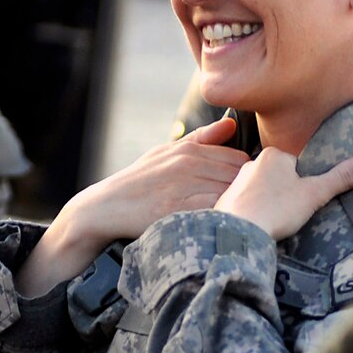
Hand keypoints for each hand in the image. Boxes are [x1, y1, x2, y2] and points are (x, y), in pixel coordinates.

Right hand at [19, 118, 245, 295]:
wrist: (104, 209)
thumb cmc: (138, 182)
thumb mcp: (165, 153)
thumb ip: (201, 139)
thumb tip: (231, 124)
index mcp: (190, 151)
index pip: (241, 160)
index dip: (248, 178)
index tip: (245, 194)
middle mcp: (190, 165)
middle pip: (241, 177)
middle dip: (248, 193)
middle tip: (248, 209)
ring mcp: (184, 187)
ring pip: (232, 194)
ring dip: (240, 206)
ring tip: (238, 220)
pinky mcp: (179, 211)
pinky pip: (216, 211)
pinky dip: (224, 218)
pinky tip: (223, 227)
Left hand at [214, 148, 352, 241]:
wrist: (239, 232)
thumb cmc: (277, 209)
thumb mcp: (315, 193)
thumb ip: (341, 178)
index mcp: (274, 155)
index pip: (297, 164)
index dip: (305, 183)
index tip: (306, 200)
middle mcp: (251, 163)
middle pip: (279, 176)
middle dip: (287, 192)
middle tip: (293, 213)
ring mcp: (236, 182)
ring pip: (262, 190)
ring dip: (271, 203)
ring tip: (276, 221)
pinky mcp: (226, 201)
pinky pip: (247, 204)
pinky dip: (255, 213)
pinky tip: (260, 225)